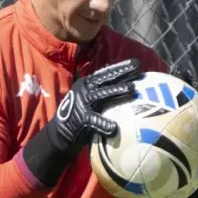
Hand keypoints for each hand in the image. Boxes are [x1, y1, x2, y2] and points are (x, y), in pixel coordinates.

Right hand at [22, 59, 141, 188]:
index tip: (136, 63)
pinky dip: (104, 123)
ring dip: (117, 91)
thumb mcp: (90, 100)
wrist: (60, 134)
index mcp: (87, 84)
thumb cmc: (80, 116)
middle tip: (138, 68)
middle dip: (122, 73)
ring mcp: (81, 103)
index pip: (106, 73)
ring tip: (131, 89)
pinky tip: (114, 127)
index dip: (121, 67)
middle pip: (106, 79)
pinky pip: (94, 120)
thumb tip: (124, 84)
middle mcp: (85, 89)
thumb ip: (103, 92)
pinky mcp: (80, 119)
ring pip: (102, 94)